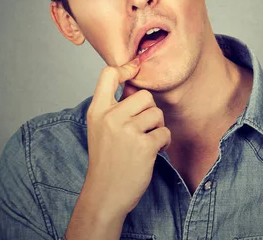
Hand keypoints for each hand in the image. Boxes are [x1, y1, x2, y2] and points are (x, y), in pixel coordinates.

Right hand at [65, 57, 170, 239]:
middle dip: (150, 111)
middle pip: (144, 95)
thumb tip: (134, 81)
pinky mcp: (144, 146)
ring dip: (158, 127)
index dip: (126, 68)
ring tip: (147, 141)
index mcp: (97, 111)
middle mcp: (110, 117)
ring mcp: (127, 131)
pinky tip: (153, 151)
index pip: (109, 74)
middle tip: (144, 128)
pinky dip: (164, 142)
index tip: (135, 69)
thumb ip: (115, 107)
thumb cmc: (106, 161)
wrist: (104, 195)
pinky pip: (165, 132)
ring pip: (157, 113)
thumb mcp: (100, 129)